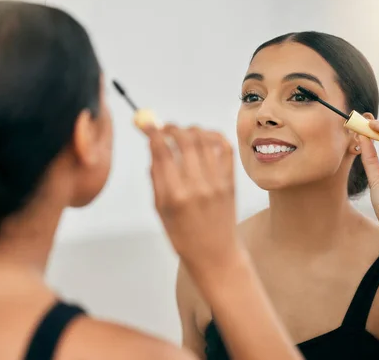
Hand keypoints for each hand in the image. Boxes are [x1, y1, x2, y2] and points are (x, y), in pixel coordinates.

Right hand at [141, 123, 240, 272]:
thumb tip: (154, 148)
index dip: (153, 133)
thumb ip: (157, 178)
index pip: (162, 153)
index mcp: (174, 196)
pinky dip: (213, 136)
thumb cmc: (183, 236)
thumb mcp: (161, 210)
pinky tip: (204, 137)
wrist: (215, 254)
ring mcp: (217, 182)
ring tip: (182, 133)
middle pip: (184, 141)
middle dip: (171, 128)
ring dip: (190, 129)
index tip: (147, 124)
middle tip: (164, 128)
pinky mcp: (231, 181)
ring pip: (204, 140)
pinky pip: (224, 148)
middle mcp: (197, 186)